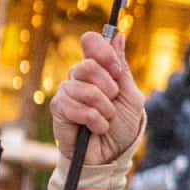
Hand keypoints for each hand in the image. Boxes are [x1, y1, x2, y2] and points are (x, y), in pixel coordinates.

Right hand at [49, 31, 144, 164]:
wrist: (113, 154)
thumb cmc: (123, 125)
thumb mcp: (130, 96)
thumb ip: (122, 68)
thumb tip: (118, 36)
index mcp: (98, 69)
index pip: (91, 42)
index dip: (103, 52)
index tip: (116, 70)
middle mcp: (79, 77)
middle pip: (87, 65)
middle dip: (108, 86)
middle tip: (113, 101)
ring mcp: (67, 92)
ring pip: (84, 89)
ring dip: (104, 108)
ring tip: (106, 118)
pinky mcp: (59, 110)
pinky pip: (77, 108)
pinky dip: (94, 120)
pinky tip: (96, 129)